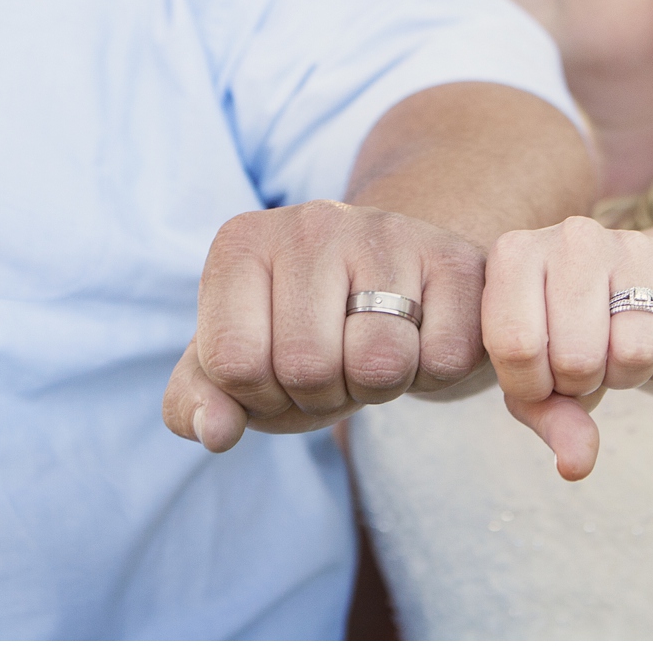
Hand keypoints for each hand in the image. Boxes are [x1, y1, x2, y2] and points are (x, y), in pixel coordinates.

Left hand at [163, 201, 485, 451]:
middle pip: (307, 366)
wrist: (396, 286)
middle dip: (322, 394)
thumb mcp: (239, 367)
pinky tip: (421, 339)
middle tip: (334, 364)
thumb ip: (196, 401)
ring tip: (373, 353)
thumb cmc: (302, 333)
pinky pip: (445, 359)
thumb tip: (214, 432)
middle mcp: (311, 221)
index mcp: (241, 244)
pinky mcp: (456, 257)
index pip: (233, 361)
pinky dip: (434, 375)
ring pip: (380, 363)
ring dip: (379, 388)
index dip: (259, 396)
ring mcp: (388, 231)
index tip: (276, 372)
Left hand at [483, 216, 652, 479]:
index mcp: (514, 254)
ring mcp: (631, 242)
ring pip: (636, 352)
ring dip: (627, 375)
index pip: (517, 347)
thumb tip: (577, 465)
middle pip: (579, 357)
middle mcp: (571, 235)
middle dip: (582, 382)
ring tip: (612, 348)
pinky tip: (650, 335)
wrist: (624, 288)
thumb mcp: (535, 377)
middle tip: (582, 362)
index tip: (540, 376)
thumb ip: (547, 420)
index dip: (533, 386)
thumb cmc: (559, 337)